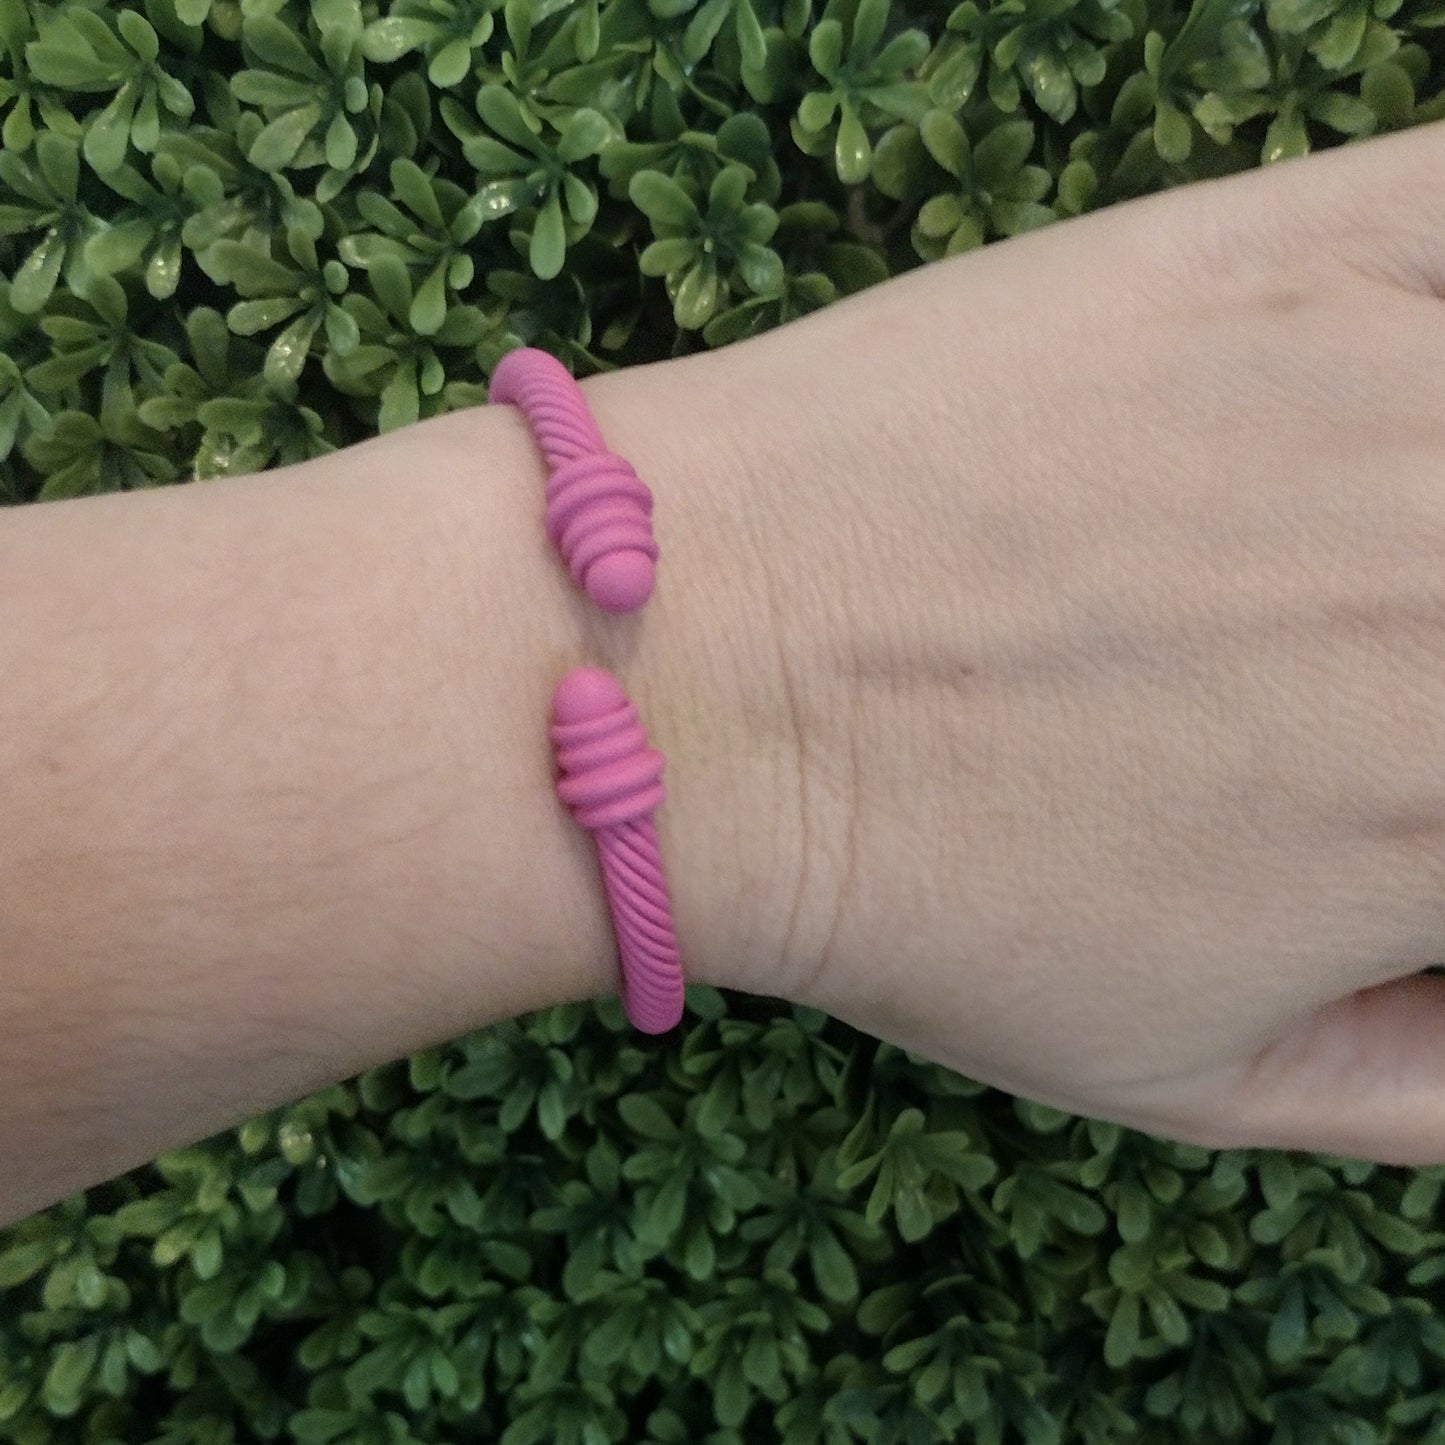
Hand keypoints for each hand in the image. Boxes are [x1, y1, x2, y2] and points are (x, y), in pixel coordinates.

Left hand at [607, 122, 1444, 1166]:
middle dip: (1444, 646)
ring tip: (1361, 542)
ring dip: (1437, 497)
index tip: (1404, 763)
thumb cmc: (920, 897)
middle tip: (1367, 648)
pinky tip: (1403, 356)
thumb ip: (1438, 1079)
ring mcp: (1404, 393)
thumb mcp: (1193, 1074)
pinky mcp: (1290, 249)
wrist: (704, 679)